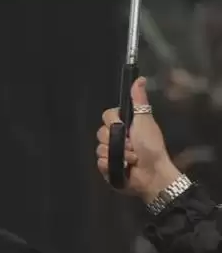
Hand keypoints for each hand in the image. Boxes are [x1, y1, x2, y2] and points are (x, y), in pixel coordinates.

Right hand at [96, 77, 181, 202]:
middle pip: (100, 132)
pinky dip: (112, 165)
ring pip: (99, 148)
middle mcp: (115, 138)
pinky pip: (100, 162)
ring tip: (131, 159)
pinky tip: (123, 167)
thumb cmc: (151, 146)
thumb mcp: (145, 121)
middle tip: (132, 145)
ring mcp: (110, 153)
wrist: (152, 173)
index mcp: (124, 125)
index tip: (126, 128)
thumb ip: (139, 101)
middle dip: (117, 141)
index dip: (114, 122)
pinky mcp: (107, 167)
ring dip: (117, 154)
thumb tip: (139, 79)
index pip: (107, 116)